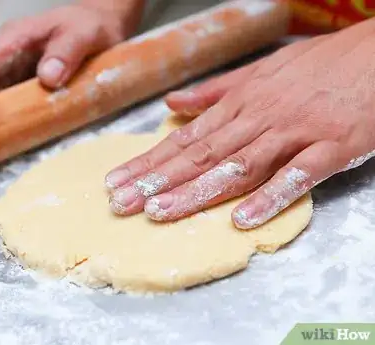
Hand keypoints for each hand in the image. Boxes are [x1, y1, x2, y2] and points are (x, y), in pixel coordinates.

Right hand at [0, 0, 143, 112]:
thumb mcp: (84, 35)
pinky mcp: (32, 78)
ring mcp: (20, 67)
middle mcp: (11, 53)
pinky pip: (12, 97)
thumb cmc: (92, 25)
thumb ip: (67, 52)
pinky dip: (3, 114)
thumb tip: (47, 78)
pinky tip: (0, 132)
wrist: (105, 24)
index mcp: (16, 39)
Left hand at [105, 18, 374, 228]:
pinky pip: (296, 176)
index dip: (149, 162)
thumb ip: (215, 92)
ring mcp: (293, 134)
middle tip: (121, 203)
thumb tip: (173, 105)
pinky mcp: (330, 148)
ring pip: (236, 167)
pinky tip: (242, 219)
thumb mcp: (262, 71)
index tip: (118, 181)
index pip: (185, 139)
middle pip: (200, 155)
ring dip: (196, 192)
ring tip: (159, 212)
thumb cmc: (320, 65)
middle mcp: (258, 119)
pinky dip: (269, 197)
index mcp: (240, 103)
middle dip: (157, 181)